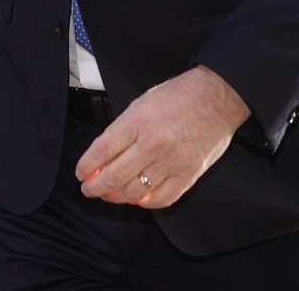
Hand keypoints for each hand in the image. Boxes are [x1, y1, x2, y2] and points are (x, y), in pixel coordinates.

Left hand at [74, 66, 249, 208]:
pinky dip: (145, 202)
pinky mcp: (188, 174)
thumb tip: (102, 156)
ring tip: (109, 194)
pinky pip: (161, 198)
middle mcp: (153, 144)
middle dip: (95, 187)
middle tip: (89, 189)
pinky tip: (137, 198)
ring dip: (116, 197)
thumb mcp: (142, 102)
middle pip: (114, 177)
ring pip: (134, 192)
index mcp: (138, 121)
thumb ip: (122, 129)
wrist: (218, 97)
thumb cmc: (180, 95)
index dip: (86, 167)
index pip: (101, 152)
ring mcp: (171, 162)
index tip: (80, 173)